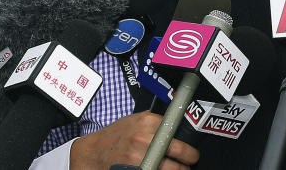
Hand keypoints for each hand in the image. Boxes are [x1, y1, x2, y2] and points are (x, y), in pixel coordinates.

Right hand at [70, 112, 198, 169]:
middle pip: (178, 150)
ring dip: (179, 169)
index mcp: (147, 121)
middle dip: (189, 158)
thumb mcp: (135, 121)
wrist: (93, 152)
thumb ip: (155, 123)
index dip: (187, 141)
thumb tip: (178, 128)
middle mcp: (144, 138)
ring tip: (182, 169)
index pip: (176, 129)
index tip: (193, 149)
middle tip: (192, 161)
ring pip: (170, 167)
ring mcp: (139, 156)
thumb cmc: (115, 136)